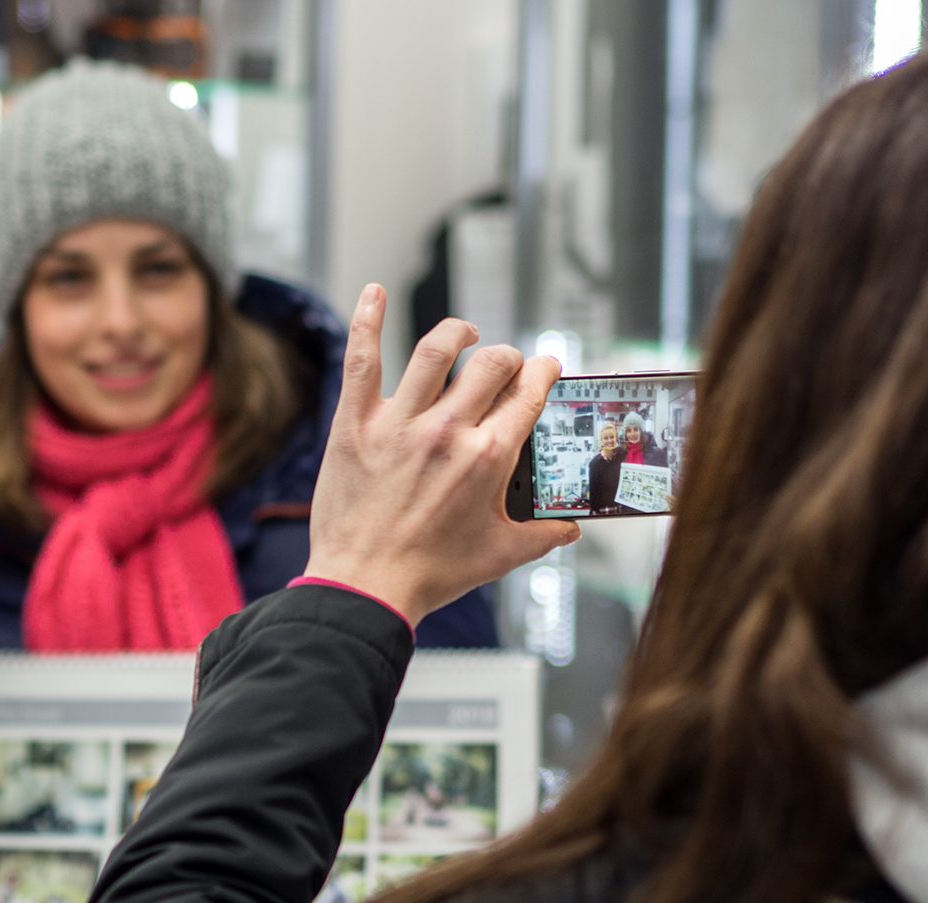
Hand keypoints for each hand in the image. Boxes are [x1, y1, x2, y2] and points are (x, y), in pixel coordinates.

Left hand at [303, 284, 580, 625]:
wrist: (364, 586)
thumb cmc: (430, 574)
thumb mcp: (499, 555)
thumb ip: (543, 535)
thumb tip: (572, 528)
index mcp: (489, 457)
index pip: (528, 394)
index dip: (543, 373)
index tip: (546, 367)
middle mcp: (448, 430)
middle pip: (491, 364)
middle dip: (507, 358)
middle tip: (505, 365)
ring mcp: (399, 422)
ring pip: (435, 349)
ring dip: (457, 333)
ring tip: (463, 334)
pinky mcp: (356, 423)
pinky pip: (363, 358)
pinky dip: (368, 319)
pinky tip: (374, 291)